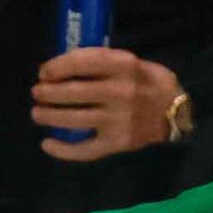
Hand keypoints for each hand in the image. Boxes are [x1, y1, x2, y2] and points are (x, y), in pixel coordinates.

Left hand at [32, 48, 182, 160]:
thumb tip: (61, 68)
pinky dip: (62, 150)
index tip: (44, 72)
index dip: (57, 67)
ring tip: (37, 114)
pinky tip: (47, 144)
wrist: (175, 112)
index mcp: (124, 65)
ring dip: (48, 117)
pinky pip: (84, 150)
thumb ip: (102, 63)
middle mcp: (120, 91)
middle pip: (73, 92)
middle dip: (47, 93)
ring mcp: (118, 119)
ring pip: (73, 120)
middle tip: (37, 94)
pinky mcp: (116, 142)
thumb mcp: (132, 62)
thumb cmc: (147, 83)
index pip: (82, 62)